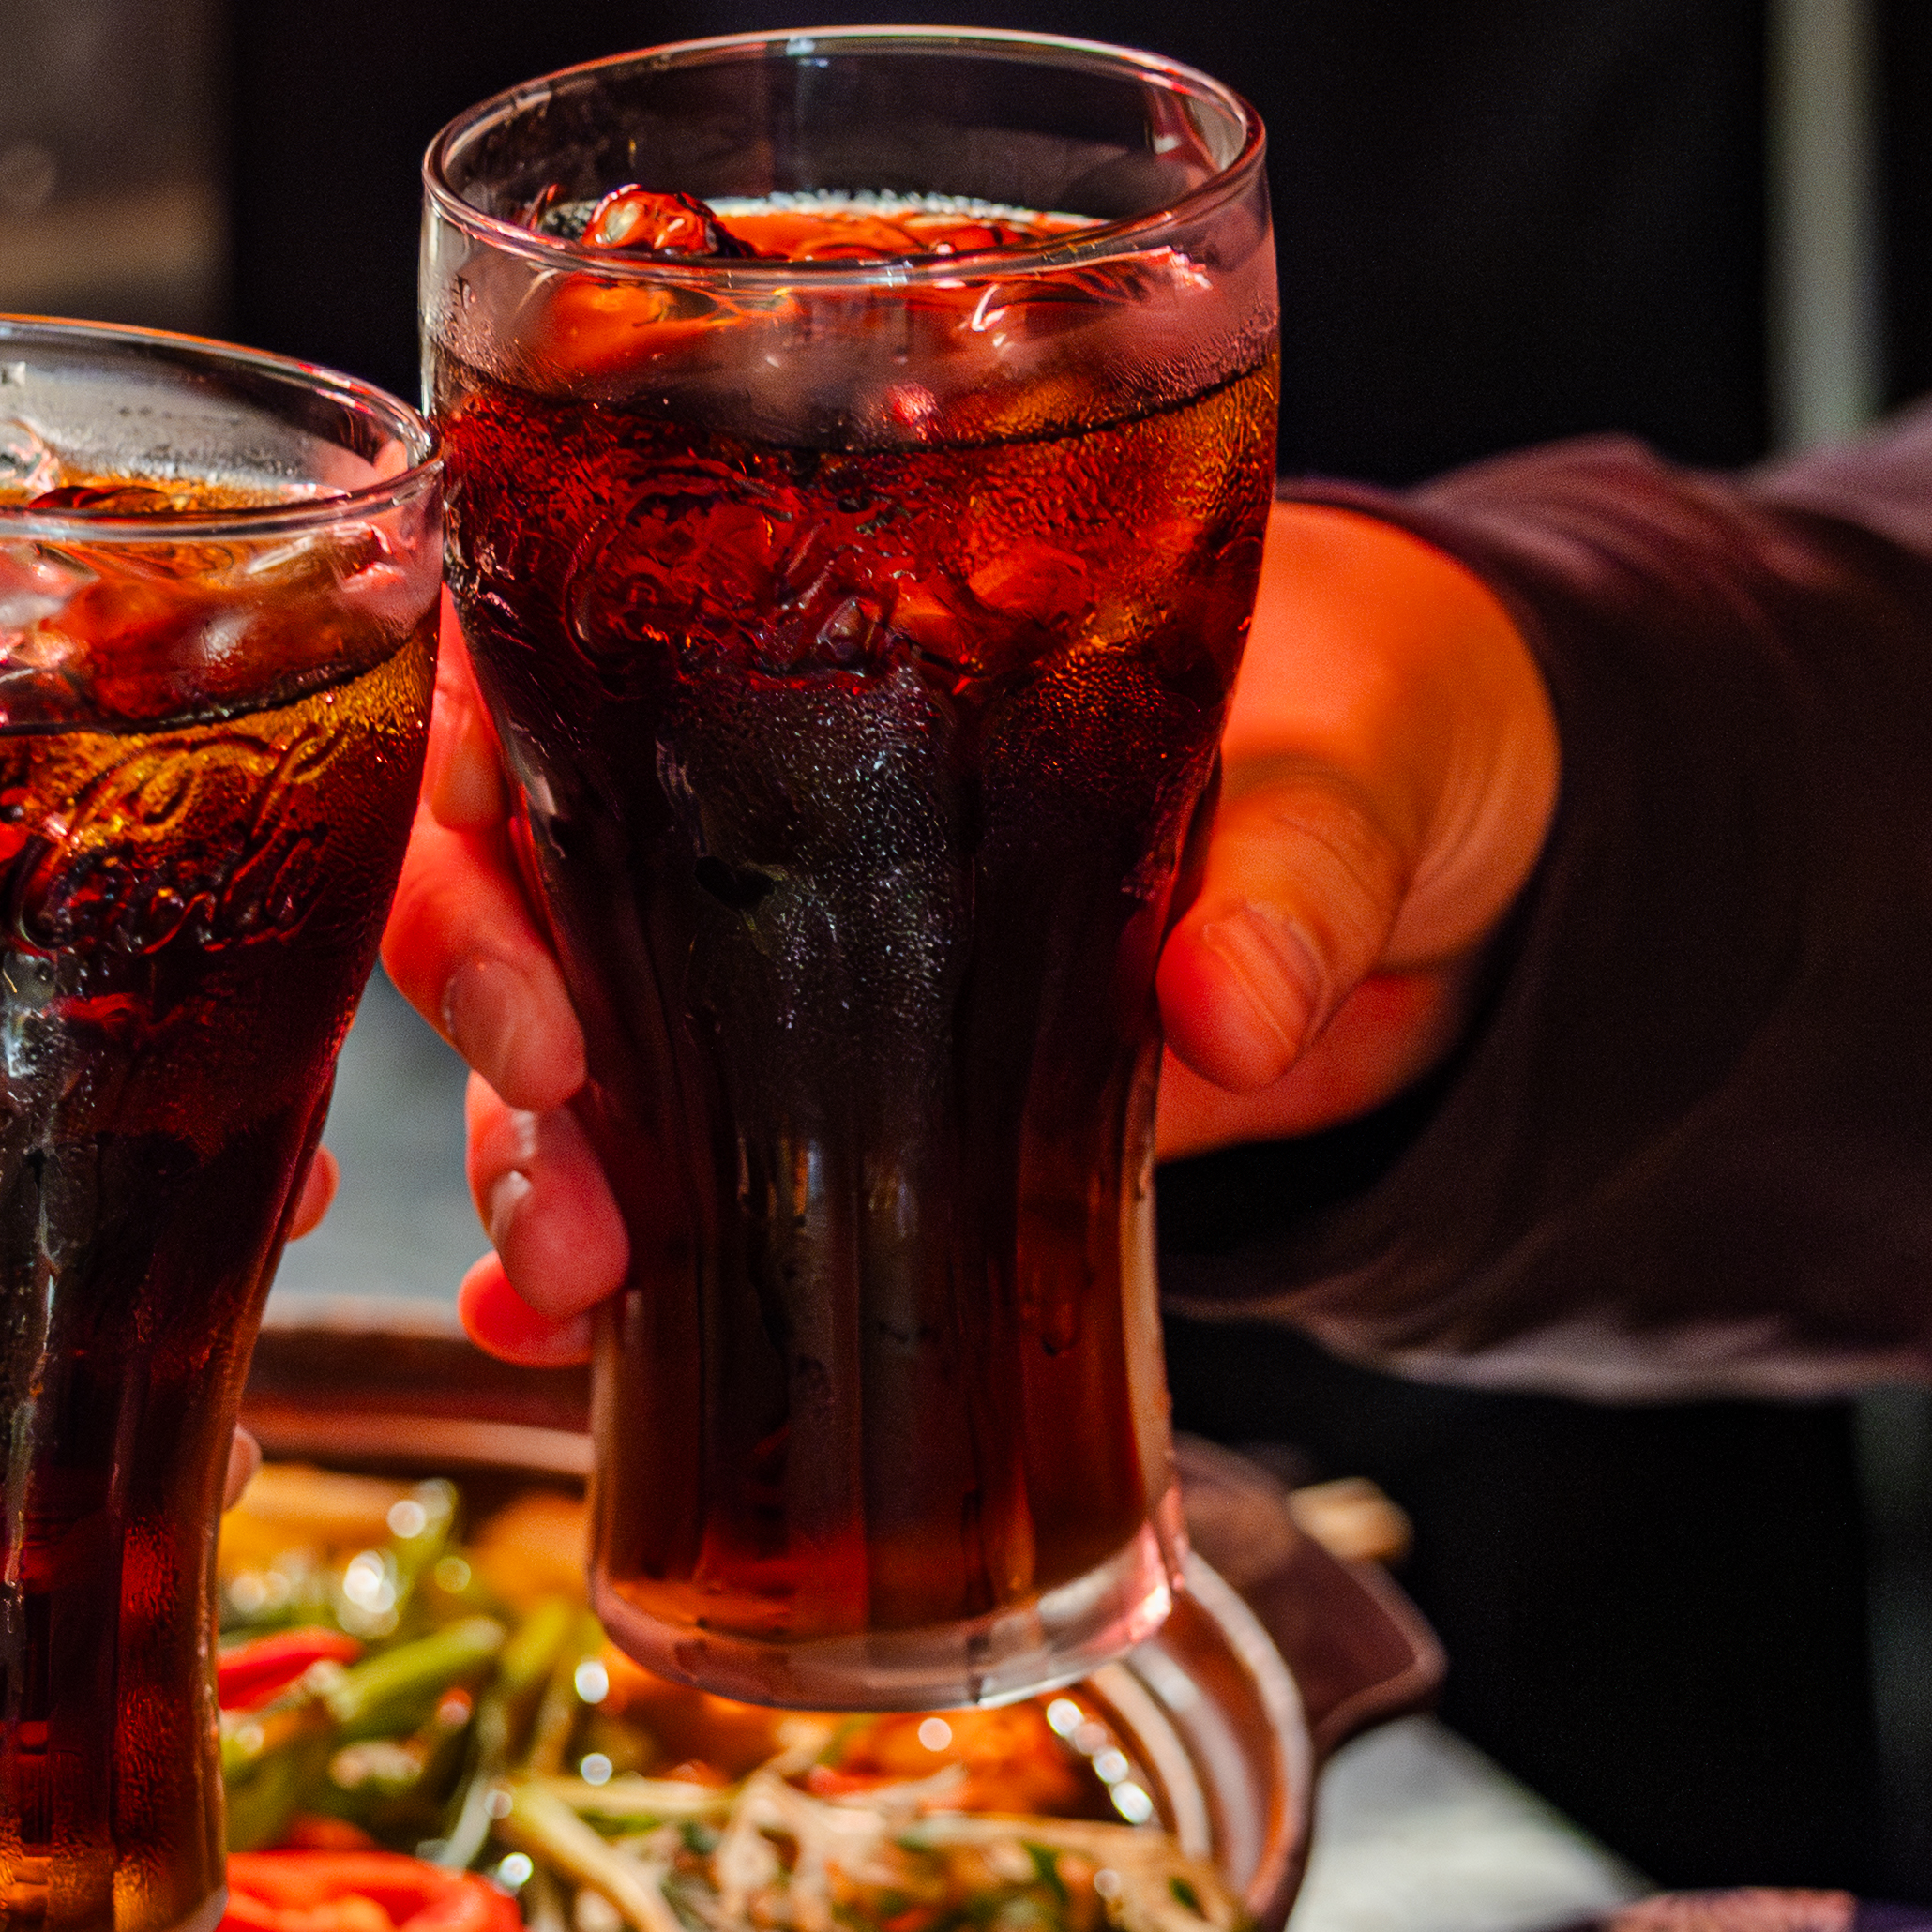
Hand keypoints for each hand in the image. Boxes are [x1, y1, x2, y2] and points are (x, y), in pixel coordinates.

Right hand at [387, 495, 1557, 1356]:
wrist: (1455, 843)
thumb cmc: (1374, 694)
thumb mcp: (1354, 747)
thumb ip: (1292, 873)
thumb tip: (1227, 1015)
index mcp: (821, 590)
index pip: (543, 637)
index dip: (475, 777)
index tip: (526, 922)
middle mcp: (755, 759)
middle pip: (510, 851)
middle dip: (487, 1010)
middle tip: (560, 1139)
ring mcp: (784, 935)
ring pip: (569, 1027)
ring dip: (533, 1159)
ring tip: (566, 1290)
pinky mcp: (850, 1085)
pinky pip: (692, 1159)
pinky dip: (615, 1260)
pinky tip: (565, 1342)